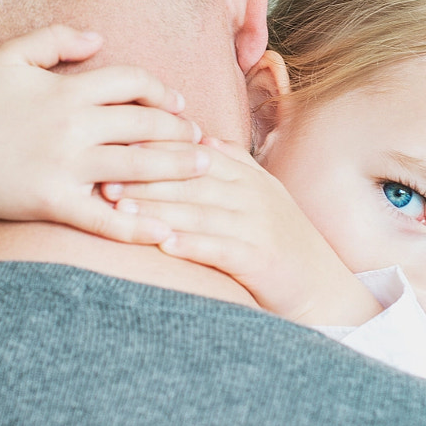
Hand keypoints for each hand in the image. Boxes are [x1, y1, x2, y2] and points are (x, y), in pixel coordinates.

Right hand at [0, 26, 208, 256]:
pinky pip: (106, 219)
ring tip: (203, 169)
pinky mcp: (54, 203)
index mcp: (66, 90)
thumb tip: (99, 38)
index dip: (161, 90)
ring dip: (178, 169)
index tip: (177, 103)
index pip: (132, 82)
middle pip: (145, 123)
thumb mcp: (8, 58)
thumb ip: (54, 39)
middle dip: (180, 129)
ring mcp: (65, 167)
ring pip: (138, 167)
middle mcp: (72, 126)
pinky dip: (139, 228)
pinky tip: (166, 232)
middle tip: (201, 139)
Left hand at [102, 138, 381, 326]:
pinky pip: (220, 248)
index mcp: (247, 176)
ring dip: (158, 209)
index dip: (156, 149)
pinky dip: (191, 245)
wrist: (322, 288)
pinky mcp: (261, 258)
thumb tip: (202, 136)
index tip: (116, 147)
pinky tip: (163, 245)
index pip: (195, 154)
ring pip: (199, 211)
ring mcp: (258, 225)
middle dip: (145, 177)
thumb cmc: (281, 243)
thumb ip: (233, 165)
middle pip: (191, 179)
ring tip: (120, 209)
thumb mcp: (262, 195)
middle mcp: (252, 195)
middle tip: (103, 177)